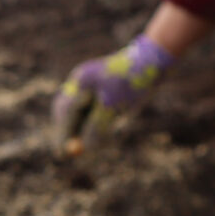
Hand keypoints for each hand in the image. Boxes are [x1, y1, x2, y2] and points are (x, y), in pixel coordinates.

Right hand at [51, 34, 173, 153]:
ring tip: (86, 142)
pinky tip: (103, 126)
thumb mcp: (115, 107)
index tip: (61, 155)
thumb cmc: (134, 83)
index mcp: (81, 81)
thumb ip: (98, 126)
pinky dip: (87, 122)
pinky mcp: (94, 86)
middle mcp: (79, 81)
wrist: (153, 60)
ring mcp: (85, 82)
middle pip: (64, 111)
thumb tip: (84, 148)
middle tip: (65, 153)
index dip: (62, 135)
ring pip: (73, 111)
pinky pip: (84, 109)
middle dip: (66, 132)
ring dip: (76, 127)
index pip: (66, 113)